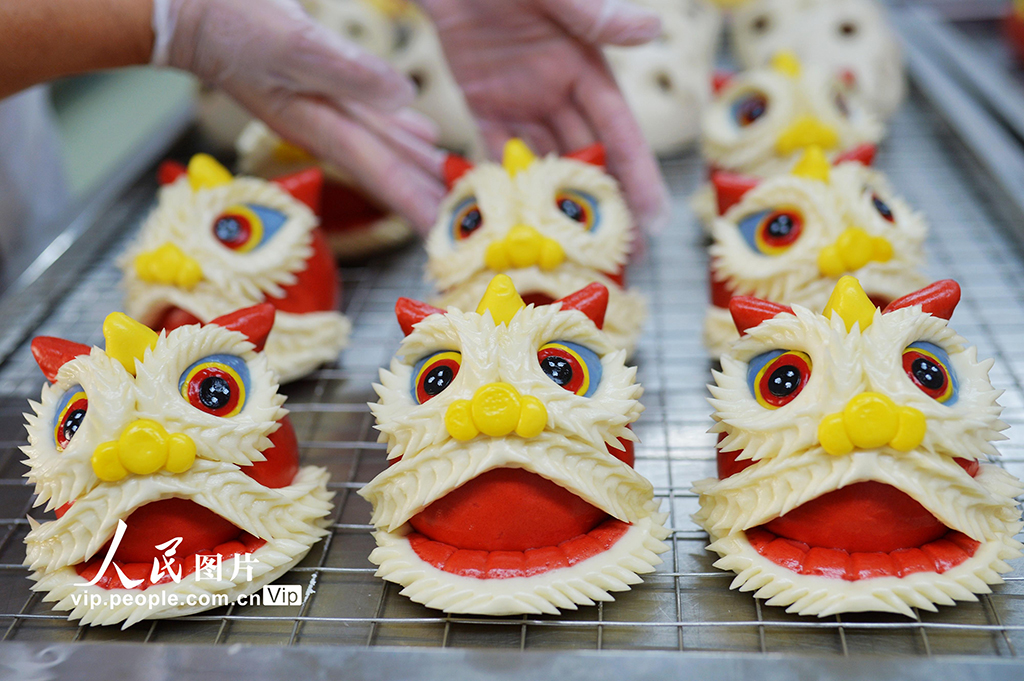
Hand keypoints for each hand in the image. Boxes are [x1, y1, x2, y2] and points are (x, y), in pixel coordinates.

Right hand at [153, 0, 446, 231]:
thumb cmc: (232, 24)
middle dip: (421, 194)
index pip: (378, 171)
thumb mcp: (293, 44)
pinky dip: (398, 130)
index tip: (442, 230)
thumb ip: (348, 73)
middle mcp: (322, 123)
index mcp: (318, 123)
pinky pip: (370, 115)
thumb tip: (405, 98)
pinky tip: (418, 133)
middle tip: (461, 220)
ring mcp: (319, 105)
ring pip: (382, 143)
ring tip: (448, 185)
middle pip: (384, 166)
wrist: (185, 10)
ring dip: (415, 166)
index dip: (413, 201)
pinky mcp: (317, 82)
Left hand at [420, 0, 670, 232]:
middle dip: (601, 204)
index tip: (655, 219)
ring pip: (544, 160)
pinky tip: (509, 216)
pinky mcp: (482, 99)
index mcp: (587, 63)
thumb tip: (650, 29)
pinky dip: (503, 179)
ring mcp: (520, 96)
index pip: (618, 131)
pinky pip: (496, 147)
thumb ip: (592, 13)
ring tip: (565, 250)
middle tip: (616, 256)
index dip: (637, 175)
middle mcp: (560, 87)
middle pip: (586, 156)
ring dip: (553, 202)